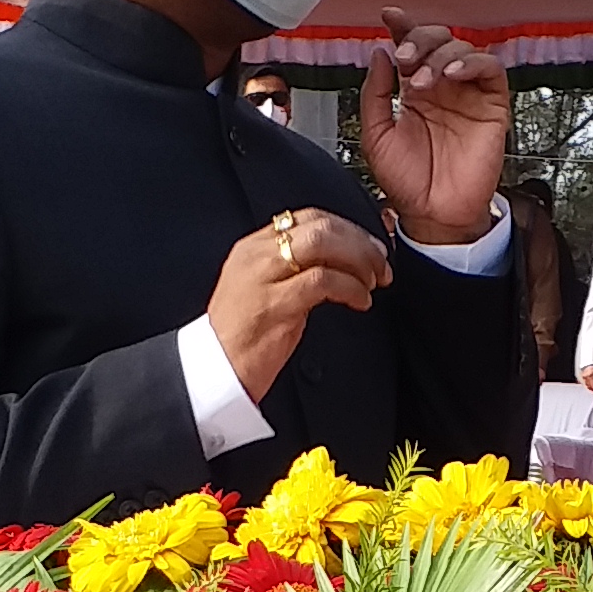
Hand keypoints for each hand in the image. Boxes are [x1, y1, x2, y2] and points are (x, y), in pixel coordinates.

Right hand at [210, 209, 386, 401]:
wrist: (211, 374)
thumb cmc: (241, 340)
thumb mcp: (266, 292)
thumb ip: (295, 272)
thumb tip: (340, 263)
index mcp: (254, 248)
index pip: (309, 217)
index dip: (347, 227)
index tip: (370, 245)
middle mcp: (256, 255)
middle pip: (320, 226)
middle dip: (360, 242)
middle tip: (381, 263)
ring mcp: (262, 277)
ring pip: (322, 245)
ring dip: (359, 261)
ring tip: (373, 282)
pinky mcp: (273, 304)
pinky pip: (322, 281)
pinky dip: (350, 288)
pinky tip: (360, 301)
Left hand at [356, 12, 504, 246]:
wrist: (433, 215)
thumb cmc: (406, 182)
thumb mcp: (375, 135)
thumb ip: (374, 94)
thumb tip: (380, 54)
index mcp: (414, 90)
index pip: (411, 47)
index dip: (403, 26)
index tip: (389, 15)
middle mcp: (442, 87)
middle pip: (438, 40)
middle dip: (420, 40)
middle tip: (405, 59)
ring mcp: (467, 95)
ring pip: (463, 49)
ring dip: (440, 55)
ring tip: (422, 81)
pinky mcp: (492, 106)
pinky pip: (490, 70)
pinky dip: (473, 63)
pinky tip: (452, 75)